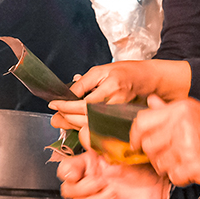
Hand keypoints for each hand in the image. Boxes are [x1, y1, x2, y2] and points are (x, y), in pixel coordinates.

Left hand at [49, 60, 190, 128]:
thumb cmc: (125, 72)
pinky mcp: (120, 122)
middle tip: (55, 115)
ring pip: (91, 126)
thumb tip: (67, 94)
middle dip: (67, 118)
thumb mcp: (101, 70)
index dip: (66, 106)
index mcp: (112, 88)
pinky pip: (99, 127)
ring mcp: (119, 115)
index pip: (84, 104)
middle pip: (86, 118)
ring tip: (61, 119)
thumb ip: (83, 83)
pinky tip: (76, 122)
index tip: (54, 104)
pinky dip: (85, 126)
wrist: (146, 80)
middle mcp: (116, 104)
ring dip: (73, 124)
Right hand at [57, 151, 170, 198]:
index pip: (65, 170)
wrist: (159, 183)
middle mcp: (90, 182)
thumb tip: (85, 133)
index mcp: (90, 165)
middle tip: (102, 182)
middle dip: (83, 188)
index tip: (76, 174)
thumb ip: (102, 141)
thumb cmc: (141, 164)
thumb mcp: (122, 148)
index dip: (67, 172)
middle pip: (68, 191)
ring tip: (112, 193)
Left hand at [131, 96, 199, 187]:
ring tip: (184, 160)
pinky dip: (181, 176)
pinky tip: (192, 168)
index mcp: (180, 110)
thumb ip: (168, 109)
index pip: (142, 121)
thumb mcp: (195, 110)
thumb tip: (150, 101)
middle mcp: (181, 125)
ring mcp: (186, 147)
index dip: (135, 135)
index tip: (136, 142)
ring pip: (159, 163)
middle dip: (154, 154)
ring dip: (168, 166)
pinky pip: (173, 176)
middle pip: (148, 145)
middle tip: (167, 154)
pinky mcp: (192, 166)